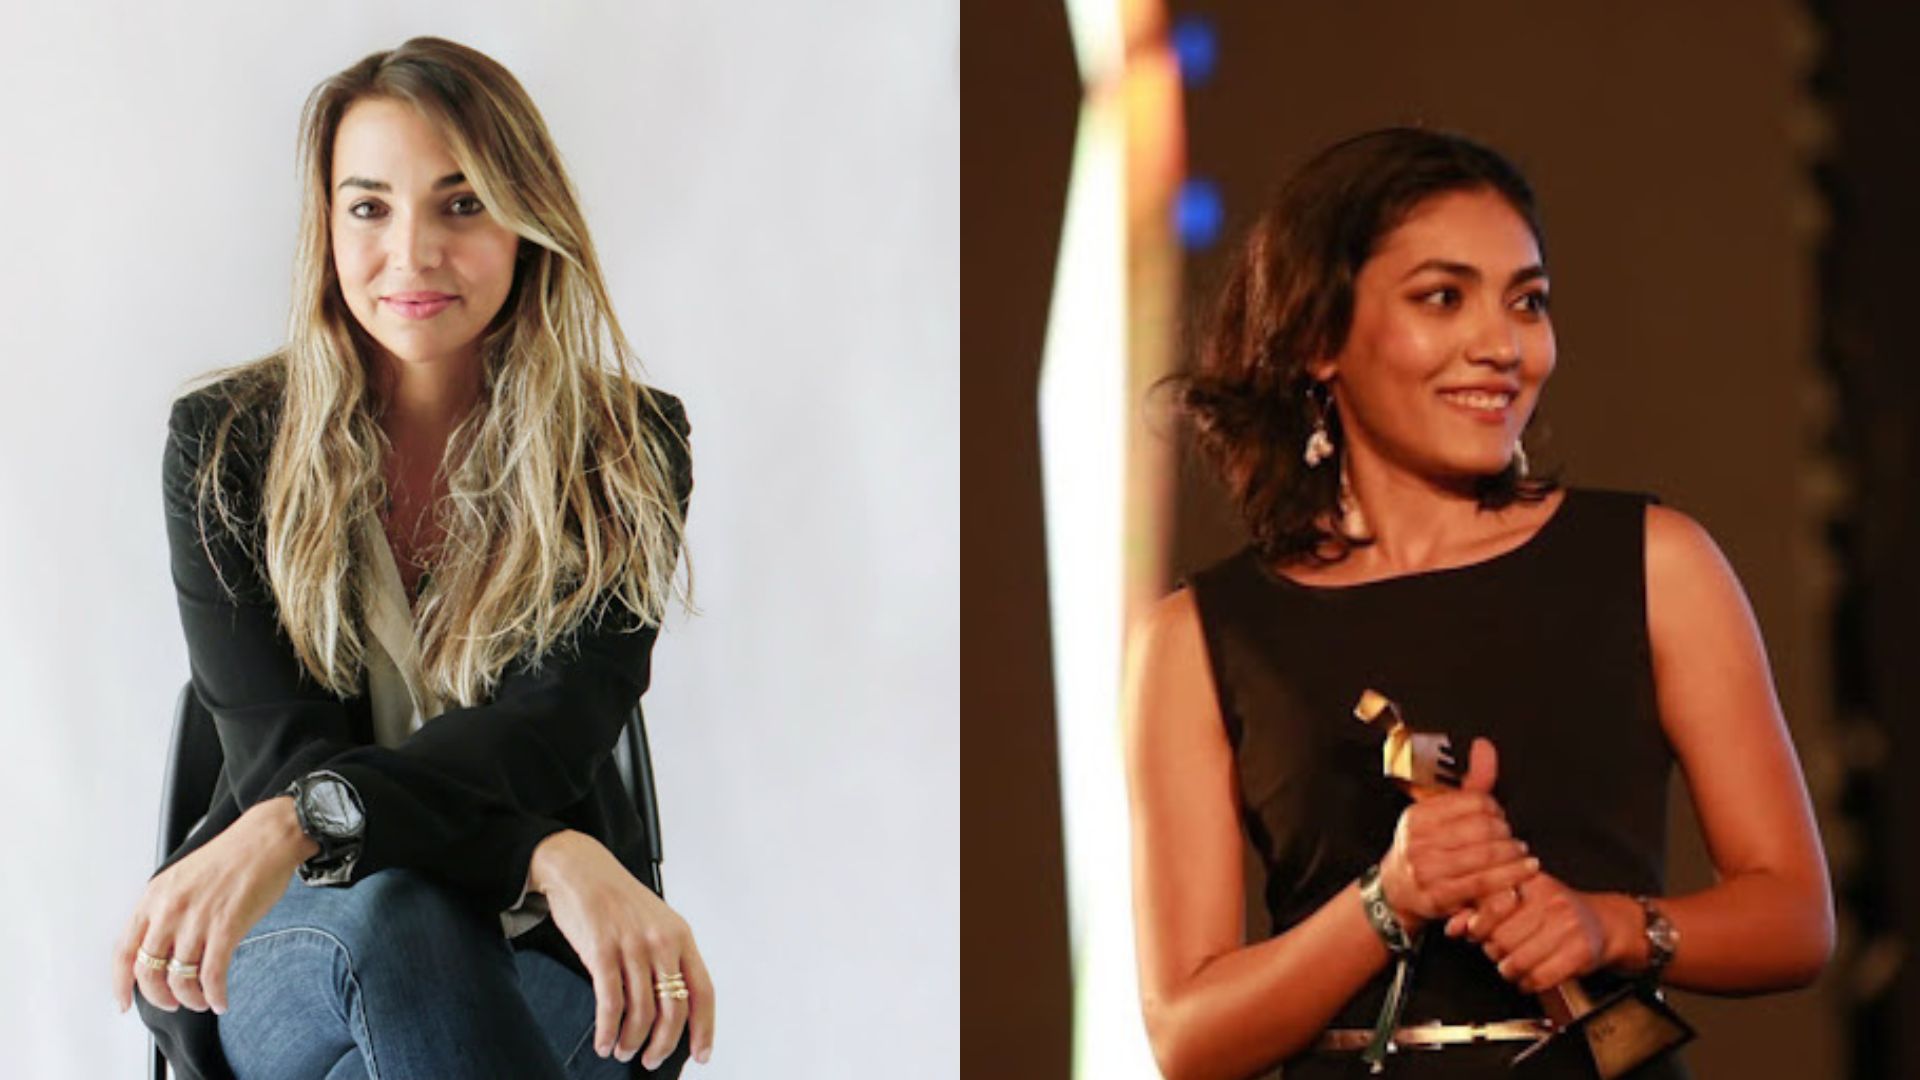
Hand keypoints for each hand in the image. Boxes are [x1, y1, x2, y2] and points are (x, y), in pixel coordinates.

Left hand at [112, 796, 314, 1014]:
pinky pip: (212, 975)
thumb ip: (166, 910)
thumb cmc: (230, 855)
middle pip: (148, 971)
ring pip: (180, 978)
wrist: (266, 838)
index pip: (124, 951)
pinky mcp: (226, 927)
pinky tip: (220, 999)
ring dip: (190, 999)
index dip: (121, 984)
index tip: (124, 1001)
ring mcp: (197, 920)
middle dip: (159, 997)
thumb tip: (162, 948)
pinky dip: (215, 994)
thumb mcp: (181, 878)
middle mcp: (169, 910)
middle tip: (172, 1002)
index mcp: (154, 897)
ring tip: (201, 1000)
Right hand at [530, 830, 716, 1068]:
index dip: (705, 1028)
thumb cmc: (617, 899)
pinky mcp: (601, 951)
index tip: (702, 1054)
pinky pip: (610, 1004)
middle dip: (664, 1044)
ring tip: (624, 1051)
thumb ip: (667, 958)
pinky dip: (607, 1030)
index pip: (704, 991)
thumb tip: (671, 1008)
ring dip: (633, 1041)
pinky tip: (604, 1041)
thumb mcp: (656, 922)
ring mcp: (632, 946)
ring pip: (641, 1012)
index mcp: (681, 936)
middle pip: (674, 1009)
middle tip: (652, 1060)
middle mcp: (661, 942)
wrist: (581, 868)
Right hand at [1377, 738, 1538, 933]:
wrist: (1397, 890)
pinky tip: (1524, 870)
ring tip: (1522, 853)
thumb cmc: (1425, 847)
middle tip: (1513, 838)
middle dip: (1505, 833)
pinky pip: (1484, 883)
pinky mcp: (1439, 896)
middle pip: (1481, 829)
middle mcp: (1418, 841)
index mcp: (1418, 815)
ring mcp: (1427, 870)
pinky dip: (1510, 876)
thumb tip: (1484, 746)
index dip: (1494, 808)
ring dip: (1512, 855)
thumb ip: (1470, 782)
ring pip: (1485, 856)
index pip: (1471, 802)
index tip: (1499, 816)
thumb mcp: (1440, 812)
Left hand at [1452, 870, 1616, 992]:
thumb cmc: (1555, 910)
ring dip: (1509, 969)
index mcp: (1530, 881)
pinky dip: (1528, 983)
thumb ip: (1480, 909)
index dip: (1477, 924)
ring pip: (1519, 960)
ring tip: (1511, 965)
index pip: (1491, 903)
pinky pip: (1541, 976)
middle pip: (1501, 937)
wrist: (1604, 923)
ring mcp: (1567, 925)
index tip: (1476, 932)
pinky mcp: (1580, 952)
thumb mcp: (1519, 900)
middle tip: (1498, 950)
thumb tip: (1452, 926)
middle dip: (1493, 950)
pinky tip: (1528, 977)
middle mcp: (1550, 900)